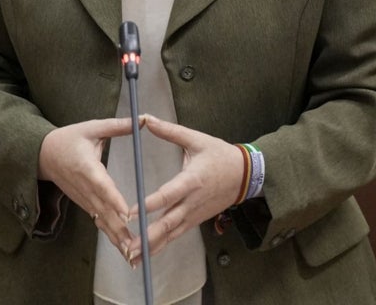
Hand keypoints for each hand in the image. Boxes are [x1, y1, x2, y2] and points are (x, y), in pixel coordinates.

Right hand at [37, 117, 134, 251]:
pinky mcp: (85, 205)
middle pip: (104, 211)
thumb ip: (117, 126)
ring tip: (133, 254)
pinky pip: (100, 222)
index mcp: (86, 167)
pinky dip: (111, 236)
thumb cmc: (69, 139)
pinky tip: (125, 250)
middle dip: (120, 229)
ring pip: (102, 221)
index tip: (127, 213)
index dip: (114, 199)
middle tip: (137, 245)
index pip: (102, 185)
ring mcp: (83, 199)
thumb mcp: (92, 128)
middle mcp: (84, 187)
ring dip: (117, 238)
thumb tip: (143, 120)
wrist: (43, 155)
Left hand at [126, 115, 244, 264]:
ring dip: (152, 246)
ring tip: (132, 256)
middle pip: (168, 222)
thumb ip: (170, 131)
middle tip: (129, 246)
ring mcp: (195, 214)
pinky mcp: (196, 220)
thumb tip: (146, 119)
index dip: (150, 204)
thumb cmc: (220, 155)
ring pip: (171, 233)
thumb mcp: (196, 139)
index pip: (169, 194)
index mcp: (192, 180)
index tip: (132, 212)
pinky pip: (176, 235)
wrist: (246, 176)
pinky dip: (162, 245)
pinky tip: (147, 254)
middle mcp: (192, 201)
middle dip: (147, 236)